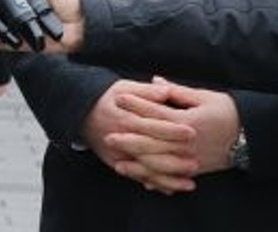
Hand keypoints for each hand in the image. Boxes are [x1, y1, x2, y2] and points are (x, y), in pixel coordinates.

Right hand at [80, 79, 194, 183]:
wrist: (81, 112)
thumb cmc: (108, 98)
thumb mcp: (124, 88)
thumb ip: (147, 91)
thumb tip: (166, 91)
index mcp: (125, 118)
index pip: (152, 126)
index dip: (172, 130)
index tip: (192, 132)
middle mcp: (121, 139)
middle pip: (150, 152)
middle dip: (174, 160)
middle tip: (196, 164)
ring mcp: (117, 154)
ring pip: (145, 170)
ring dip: (167, 178)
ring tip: (190, 183)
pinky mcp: (115, 163)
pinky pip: (137, 177)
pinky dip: (154, 184)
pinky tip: (172, 189)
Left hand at [107, 77, 240, 192]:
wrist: (250, 136)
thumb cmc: (227, 112)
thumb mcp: (204, 96)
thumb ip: (177, 91)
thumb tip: (154, 82)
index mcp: (186, 121)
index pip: (154, 112)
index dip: (135, 104)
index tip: (118, 98)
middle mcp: (185, 142)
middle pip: (151, 141)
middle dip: (128, 139)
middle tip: (107, 135)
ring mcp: (189, 158)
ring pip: (158, 163)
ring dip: (136, 163)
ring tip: (117, 160)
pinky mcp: (194, 170)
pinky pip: (171, 176)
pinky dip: (154, 178)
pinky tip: (140, 178)